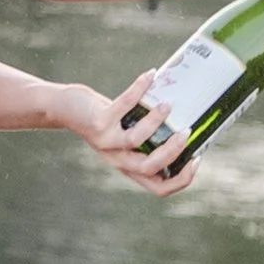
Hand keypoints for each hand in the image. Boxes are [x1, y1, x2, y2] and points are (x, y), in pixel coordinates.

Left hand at [64, 71, 198, 194]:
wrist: (66, 110)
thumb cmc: (106, 119)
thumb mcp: (128, 133)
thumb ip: (151, 135)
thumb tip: (186, 118)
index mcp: (129, 166)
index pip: (160, 188)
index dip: (182, 179)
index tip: (197, 158)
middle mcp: (117, 159)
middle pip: (150, 169)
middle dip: (173, 151)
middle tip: (187, 131)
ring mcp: (106, 142)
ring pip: (136, 140)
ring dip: (156, 122)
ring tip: (168, 105)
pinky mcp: (98, 121)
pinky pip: (124, 105)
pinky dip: (139, 88)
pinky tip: (150, 75)